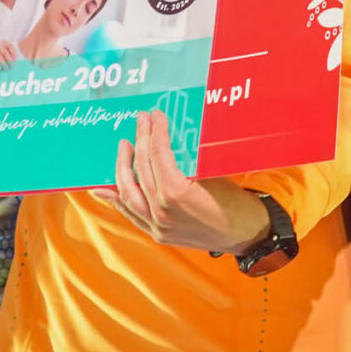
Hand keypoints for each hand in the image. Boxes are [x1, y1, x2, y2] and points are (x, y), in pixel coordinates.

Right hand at [0, 41, 20, 66]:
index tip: (15, 59)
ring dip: (3, 64)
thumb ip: (7, 57)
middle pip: (5, 52)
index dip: (13, 52)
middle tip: (10, 68)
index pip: (10, 45)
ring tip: (5, 69)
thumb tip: (17, 62)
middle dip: (9, 61)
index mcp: (1, 44)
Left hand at [112, 109, 265, 254]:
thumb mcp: (213, 174)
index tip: (155, 116)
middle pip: (142, 169)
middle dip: (140, 141)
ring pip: (129, 192)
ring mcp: (157, 225)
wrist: (248, 235)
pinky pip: (131, 213)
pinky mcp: (158, 233)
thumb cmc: (237, 202)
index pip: (158, 154)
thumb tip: (168, 140)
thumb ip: (187, 161)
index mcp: (176, 192)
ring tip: (123, 147)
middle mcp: (161, 210)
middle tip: (140, 121)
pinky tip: (102, 189)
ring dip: (123, 167)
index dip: (155, 132)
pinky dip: (116, 200)